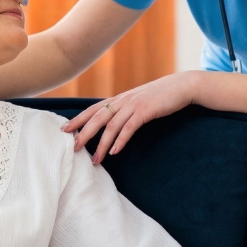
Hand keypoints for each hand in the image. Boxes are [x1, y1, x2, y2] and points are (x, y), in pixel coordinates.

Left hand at [62, 72, 196, 163]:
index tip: (64, 129)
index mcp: (119, 99)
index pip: (93, 109)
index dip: (78, 119)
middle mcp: (122, 101)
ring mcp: (133, 105)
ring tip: (95, 160)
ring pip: (111, 126)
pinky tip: (115, 152)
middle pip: (97, 118)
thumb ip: (124, 109)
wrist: (181, 86)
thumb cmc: (160, 96)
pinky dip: (121, 140)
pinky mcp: (146, 111)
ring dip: (102, 144)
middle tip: (73, 148)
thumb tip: (113, 122)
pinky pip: (129, 127)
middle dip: (83, 133)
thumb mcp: (138, 101)